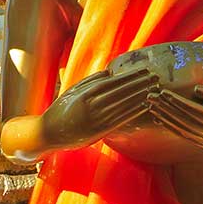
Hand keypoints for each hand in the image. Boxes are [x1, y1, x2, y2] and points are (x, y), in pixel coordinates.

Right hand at [41, 65, 158, 150]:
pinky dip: (132, 112)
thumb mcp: (72, 91)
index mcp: (84, 94)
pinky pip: (119, 120)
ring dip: (139, 96)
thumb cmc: (60, 110)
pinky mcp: (98, 132)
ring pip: (122, 105)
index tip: (143, 70)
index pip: (112, 83)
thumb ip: (90, 81)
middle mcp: (90, 106)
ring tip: (153, 89)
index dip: (129, 76)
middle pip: (120, 92)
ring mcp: (95, 120)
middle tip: (155, 76)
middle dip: (139, 84)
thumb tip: (110, 72)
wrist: (47, 133)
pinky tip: (144, 107)